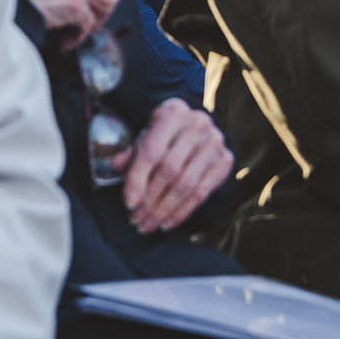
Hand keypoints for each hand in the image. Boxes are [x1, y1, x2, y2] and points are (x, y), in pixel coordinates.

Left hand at [122, 99, 233, 233]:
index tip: (129, 203)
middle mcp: (197, 125)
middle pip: (170, 170)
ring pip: (186, 185)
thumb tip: (114, 165)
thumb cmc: (166, 134)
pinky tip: (167, 223)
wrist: (197, 127)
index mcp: (172, 113)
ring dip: (164, 210)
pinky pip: (202, 193)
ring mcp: (214, 143)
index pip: (152, 151)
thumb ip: (131, 151)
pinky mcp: (225, 160)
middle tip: (136, 219)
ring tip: (148, 225)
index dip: (138, 179)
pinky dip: (182, 212)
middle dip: (150, 200)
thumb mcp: (146, 134)